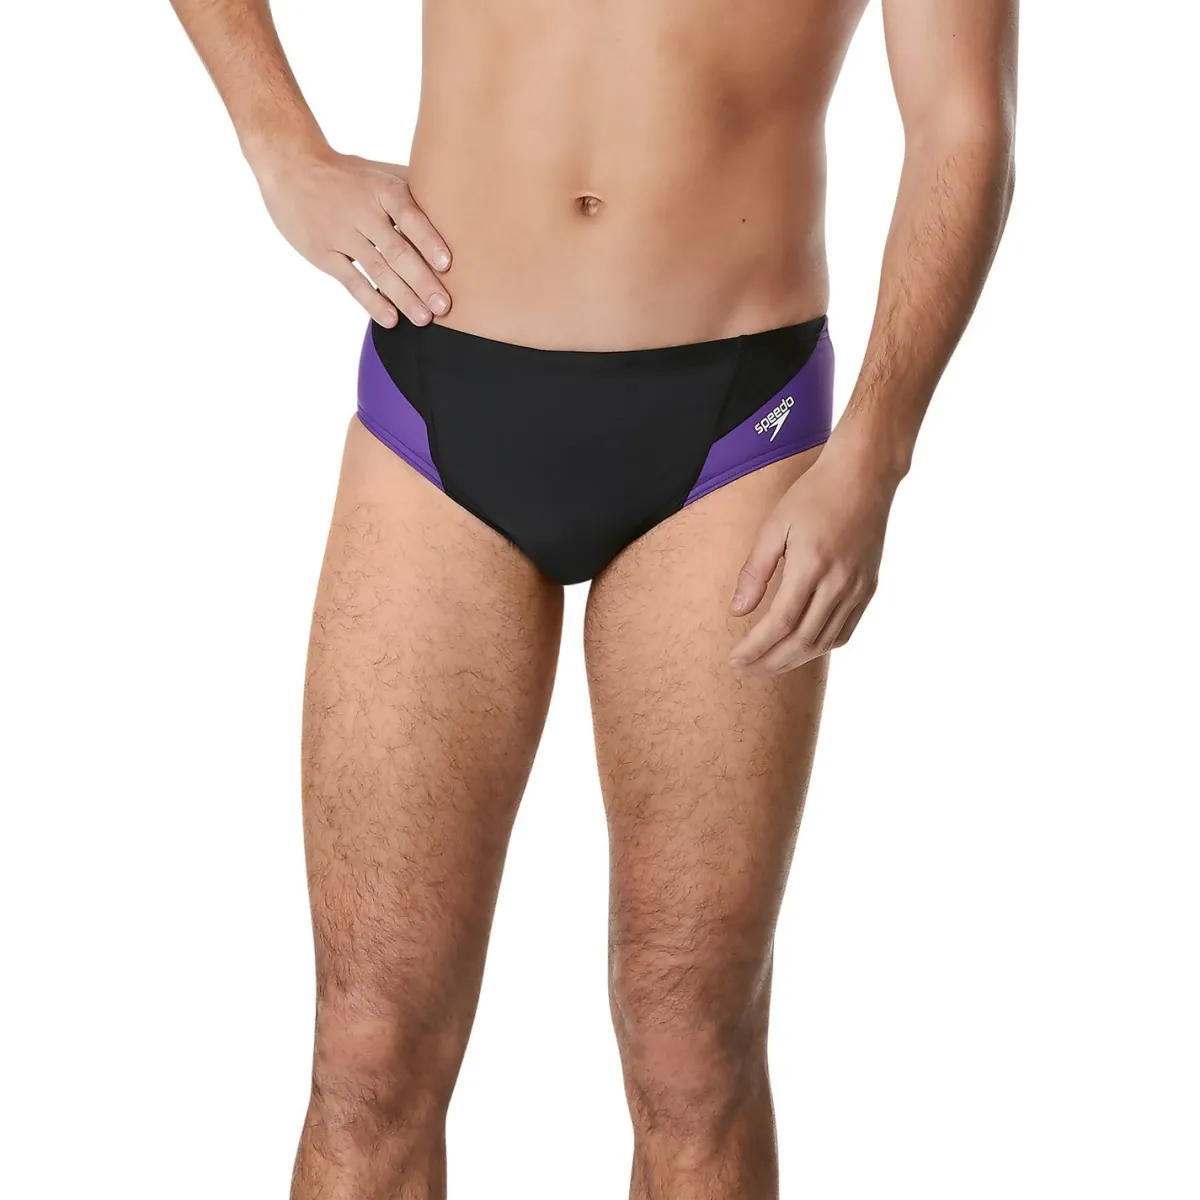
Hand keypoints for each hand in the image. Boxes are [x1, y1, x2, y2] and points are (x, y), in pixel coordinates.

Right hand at [253, 147, 451, 326]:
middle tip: (444, 306)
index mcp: (382, 189)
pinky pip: (351, 281)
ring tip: (424, 319)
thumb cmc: (348, 174)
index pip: (409, 215)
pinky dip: (371, 301)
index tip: (447, 264)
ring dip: (403, 297)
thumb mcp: (380, 172)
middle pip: (397, 250)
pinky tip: (390, 319)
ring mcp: (342, 234)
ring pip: (377, 270)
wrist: (290, 165)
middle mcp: (363, 212)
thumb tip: (458, 205)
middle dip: (423, 281)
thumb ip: (415, 189)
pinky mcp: (323, 253)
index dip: (429, 240)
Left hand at [728, 444, 894, 673]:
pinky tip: (802, 648)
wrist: (864, 476)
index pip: (780, 623)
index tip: (735, 660)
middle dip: (771, 662)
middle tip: (746, 669)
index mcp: (812, 566)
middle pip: (803, 641)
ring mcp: (858, 588)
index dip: (756, 648)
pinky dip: (821, 647)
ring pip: (825, 642)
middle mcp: (839, 583)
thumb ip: (755, 571)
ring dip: (794, 660)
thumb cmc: (813, 496)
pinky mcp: (869, 588)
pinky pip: (845, 631)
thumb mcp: (775, 526)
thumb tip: (737, 612)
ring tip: (768, 664)